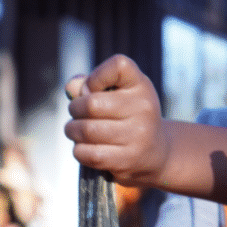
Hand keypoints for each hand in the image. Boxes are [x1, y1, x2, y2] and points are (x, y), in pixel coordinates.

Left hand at [64, 55, 168, 186]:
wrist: (156, 153)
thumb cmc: (128, 116)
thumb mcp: (116, 94)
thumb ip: (90, 84)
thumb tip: (71, 88)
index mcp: (141, 85)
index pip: (118, 66)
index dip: (96, 77)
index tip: (93, 90)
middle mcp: (144, 108)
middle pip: (92, 103)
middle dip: (75, 109)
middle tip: (77, 115)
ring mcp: (138, 136)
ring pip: (86, 130)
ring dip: (72, 131)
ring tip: (76, 131)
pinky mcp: (127, 160)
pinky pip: (88, 153)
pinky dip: (79, 150)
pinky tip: (85, 147)